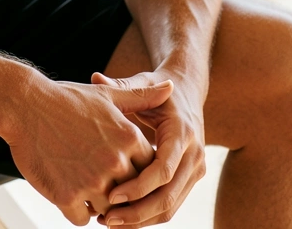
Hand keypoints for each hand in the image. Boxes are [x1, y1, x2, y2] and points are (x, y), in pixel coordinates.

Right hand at [4, 72, 173, 225]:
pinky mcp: (66, 196)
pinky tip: (67, 187)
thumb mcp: (107, 96)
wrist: (24, 105)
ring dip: (98, 203)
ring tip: (83, 181)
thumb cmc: (66, 99)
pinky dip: (76, 210)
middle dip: (119, 192)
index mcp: (128, 138)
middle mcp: (114, 162)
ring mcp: (91, 181)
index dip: (134, 172)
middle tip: (99, 178)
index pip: (148, 171)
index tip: (118, 165)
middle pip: (130, 194)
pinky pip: (82, 218)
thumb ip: (142, 97)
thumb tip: (172, 86)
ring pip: (110, 211)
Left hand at [91, 70, 206, 226]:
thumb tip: (95, 77)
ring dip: (140, 219)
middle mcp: (194, 154)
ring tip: (109, 222)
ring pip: (170, 207)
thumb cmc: (157, 88)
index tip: (110, 196)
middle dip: (136, 212)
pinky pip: (171, 205)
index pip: (163, 171)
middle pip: (168, 196)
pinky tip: (122, 217)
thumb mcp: (142, 83)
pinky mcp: (191, 179)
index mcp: (182, 133)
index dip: (137, 187)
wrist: (186, 92)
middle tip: (107, 219)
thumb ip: (121, 86)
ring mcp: (196, 170)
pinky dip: (147, 215)